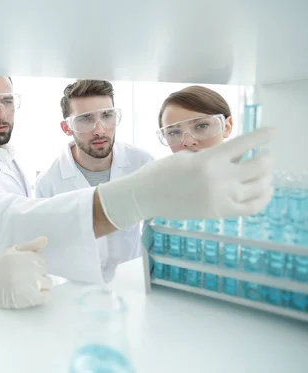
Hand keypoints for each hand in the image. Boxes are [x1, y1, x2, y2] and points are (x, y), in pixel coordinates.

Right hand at [0, 236, 51, 310]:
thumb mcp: (9, 252)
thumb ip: (29, 245)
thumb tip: (45, 239)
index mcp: (26, 255)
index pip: (41, 260)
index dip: (32, 266)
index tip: (22, 271)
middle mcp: (31, 267)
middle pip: (44, 272)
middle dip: (35, 277)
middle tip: (20, 281)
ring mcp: (33, 282)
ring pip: (47, 284)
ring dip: (39, 287)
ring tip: (24, 290)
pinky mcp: (32, 297)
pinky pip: (47, 297)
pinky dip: (42, 298)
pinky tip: (31, 298)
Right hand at [97, 127, 275, 228]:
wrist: (144, 197)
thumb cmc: (161, 172)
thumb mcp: (188, 156)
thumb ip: (215, 156)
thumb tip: (240, 155)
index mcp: (209, 160)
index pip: (246, 144)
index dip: (264, 136)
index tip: (274, 132)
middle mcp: (219, 178)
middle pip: (260, 166)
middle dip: (268, 158)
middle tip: (267, 155)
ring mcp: (220, 197)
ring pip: (260, 186)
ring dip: (266, 177)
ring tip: (264, 173)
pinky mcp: (219, 213)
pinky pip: (252, 207)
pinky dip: (263, 198)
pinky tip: (263, 191)